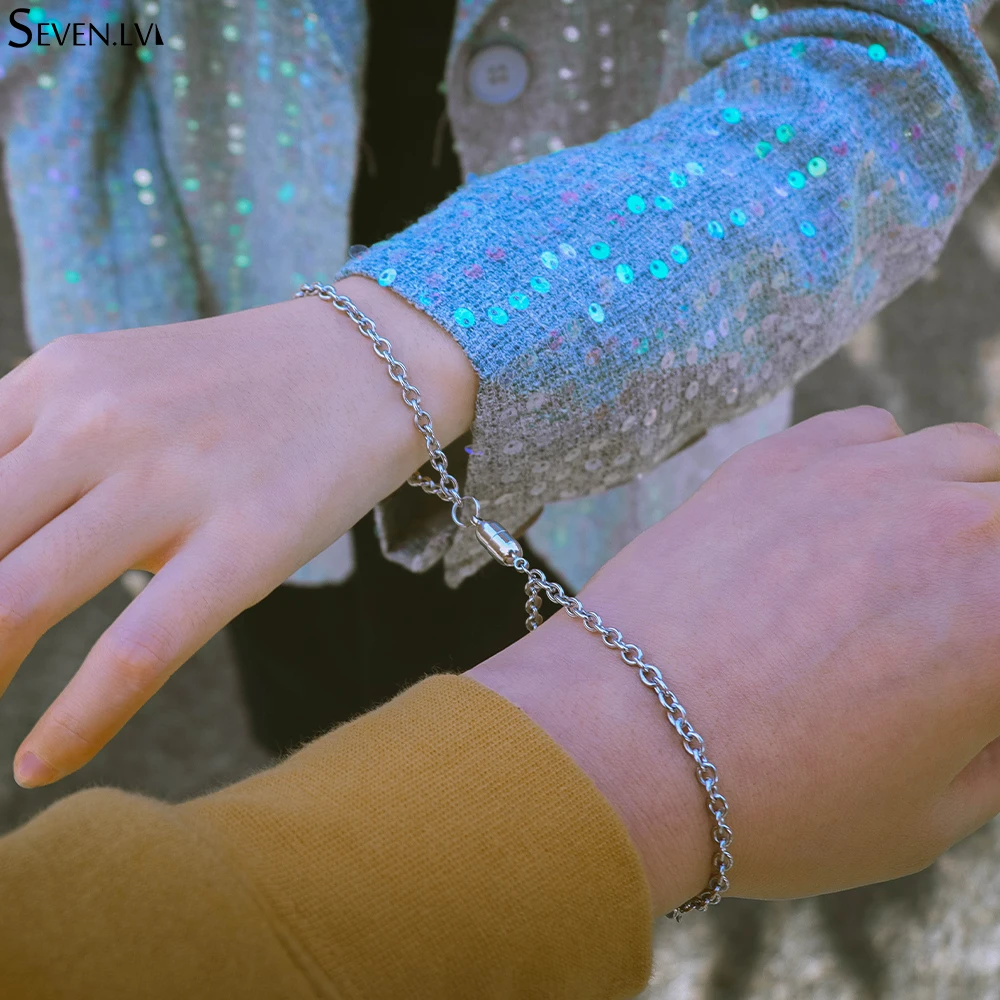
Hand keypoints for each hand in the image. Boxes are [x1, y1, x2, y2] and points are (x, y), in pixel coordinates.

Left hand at [0, 277, 476, 786]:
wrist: (376, 362)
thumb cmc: (247, 385)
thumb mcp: (128, 380)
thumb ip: (42, 442)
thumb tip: (3, 540)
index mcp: (62, 377)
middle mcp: (99, 419)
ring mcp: (173, 480)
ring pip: (17, 599)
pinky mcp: (246, 542)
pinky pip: (136, 648)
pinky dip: (76, 721)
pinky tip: (40, 762)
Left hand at [471, 407, 999, 912]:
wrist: (627, 743)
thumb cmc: (776, 802)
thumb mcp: (928, 818)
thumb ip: (994, 748)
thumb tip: (989, 700)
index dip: (994, 646)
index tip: (974, 663)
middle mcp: (958, 526)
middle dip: (993, 570)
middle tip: (957, 611)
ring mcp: (865, 476)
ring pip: (966, 457)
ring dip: (964, 501)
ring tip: (920, 557)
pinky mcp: (782, 458)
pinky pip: (871, 431)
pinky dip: (883, 464)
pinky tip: (848, 512)